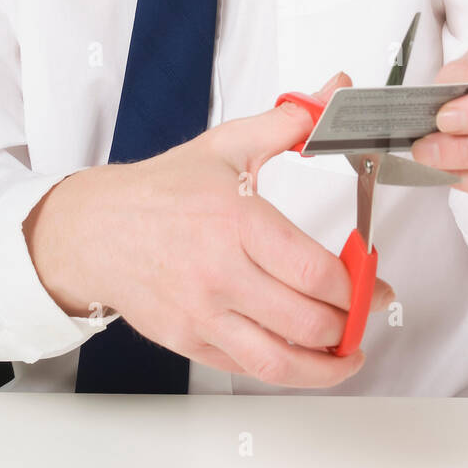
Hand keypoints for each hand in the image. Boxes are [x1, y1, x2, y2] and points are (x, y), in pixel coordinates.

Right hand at [25, 70, 393, 386]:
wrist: (95, 230)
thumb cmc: (160, 192)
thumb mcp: (227, 147)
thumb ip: (287, 123)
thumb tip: (331, 96)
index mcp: (236, 223)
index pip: (315, 272)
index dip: (358, 286)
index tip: (372, 281)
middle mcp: (219, 274)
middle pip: (308, 321)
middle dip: (351, 323)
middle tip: (366, 312)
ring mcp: (203, 314)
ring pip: (281, 362)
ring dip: (327, 365)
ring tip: (347, 352)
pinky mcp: (189, 341)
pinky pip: (248, 369)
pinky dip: (286, 371)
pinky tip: (304, 358)